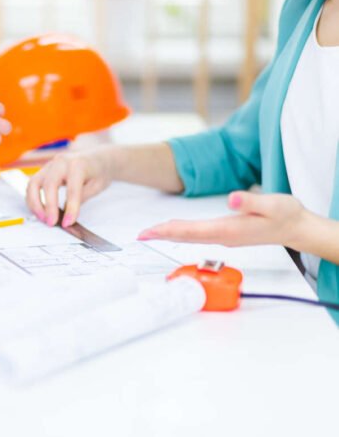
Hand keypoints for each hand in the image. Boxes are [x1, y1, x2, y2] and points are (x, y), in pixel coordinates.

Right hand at [26, 148, 114, 227]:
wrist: (96, 158)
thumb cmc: (98, 171)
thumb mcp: (97, 186)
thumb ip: (80, 199)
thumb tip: (66, 216)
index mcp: (78, 165)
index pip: (72, 189)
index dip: (70, 208)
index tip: (68, 223)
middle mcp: (61, 162)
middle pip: (49, 184)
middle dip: (48, 206)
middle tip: (51, 222)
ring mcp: (50, 165)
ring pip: (34, 183)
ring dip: (35, 203)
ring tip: (42, 218)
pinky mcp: (44, 170)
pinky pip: (32, 184)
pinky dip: (32, 199)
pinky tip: (38, 211)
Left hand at [138, 191, 309, 247]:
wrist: (297, 228)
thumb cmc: (286, 215)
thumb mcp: (274, 204)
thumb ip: (252, 201)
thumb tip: (231, 199)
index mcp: (229, 230)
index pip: (191, 231)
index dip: (168, 231)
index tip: (149, 232)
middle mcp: (223, 236)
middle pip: (185, 236)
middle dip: (162, 235)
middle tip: (140, 235)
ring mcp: (224, 237)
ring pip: (190, 236)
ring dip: (169, 234)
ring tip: (150, 232)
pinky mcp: (226, 234)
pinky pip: (197, 235)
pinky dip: (181, 232)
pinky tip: (173, 230)